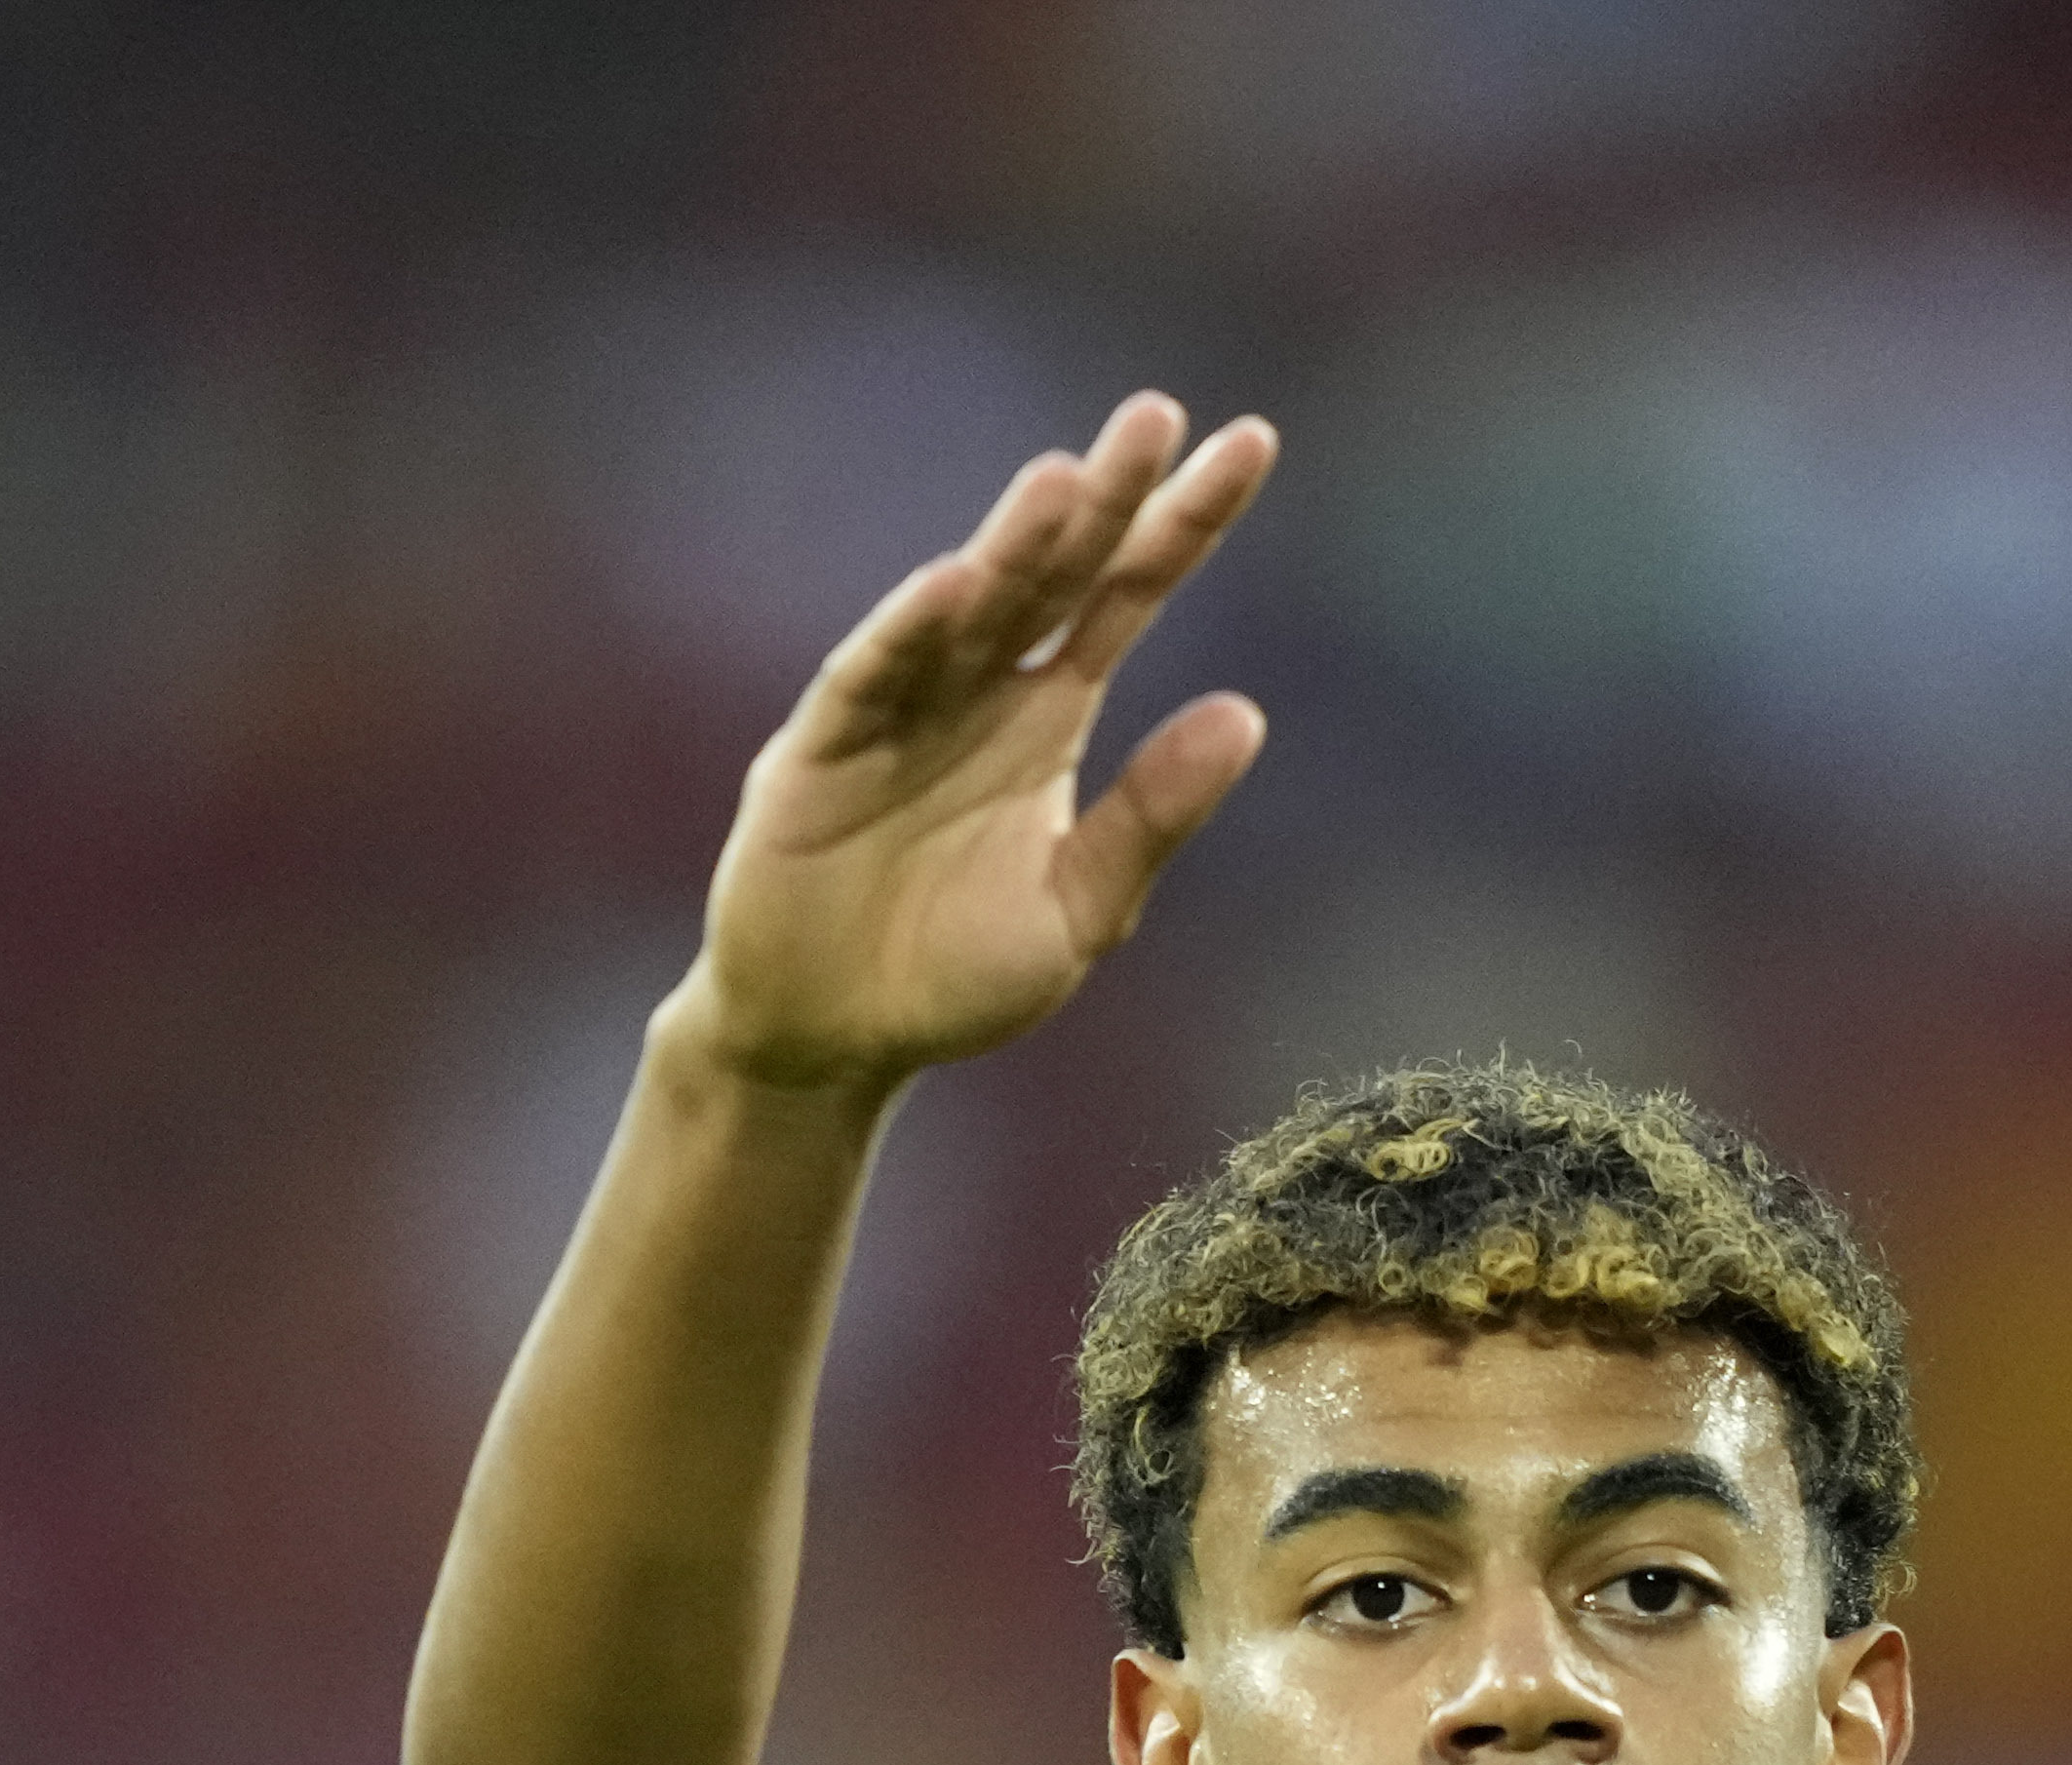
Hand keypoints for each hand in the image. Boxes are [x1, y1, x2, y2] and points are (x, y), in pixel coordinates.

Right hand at [685, 393, 1276, 1094]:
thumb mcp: (1079, 906)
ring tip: (1066, 481)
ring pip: (965, 609)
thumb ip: (1153, 816)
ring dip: (1013, 545)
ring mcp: (896, 711)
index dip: (1184, 523)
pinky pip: (871, 679)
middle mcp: (977, 689)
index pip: (1127, 594)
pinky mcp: (821, 755)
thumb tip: (1248, 715)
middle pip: (1052, 573)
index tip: (1251, 443)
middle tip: (1158, 416)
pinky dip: (908, 633)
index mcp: (1047, 714)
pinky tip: (953, 586)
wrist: (832, 1041)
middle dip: (1105, 498)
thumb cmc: (955, 976)